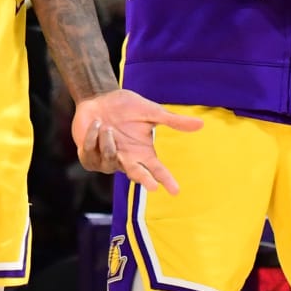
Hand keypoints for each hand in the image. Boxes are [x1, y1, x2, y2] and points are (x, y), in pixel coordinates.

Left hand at [71, 90, 201, 195]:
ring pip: (110, 159)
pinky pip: (91, 153)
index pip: (157, 170)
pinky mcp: (90, 158)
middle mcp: (127, 160)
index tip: (175, 191)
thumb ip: (172, 121)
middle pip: (136, 174)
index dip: (166, 180)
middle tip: (151, 184)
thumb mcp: (150, 112)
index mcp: (143, 152)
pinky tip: (96, 124)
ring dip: (108, 141)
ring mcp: (108, 161)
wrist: (99, 98)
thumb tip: (200, 124)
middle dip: (143, 179)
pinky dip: (92, 136)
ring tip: (107, 125)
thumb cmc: (125, 106)